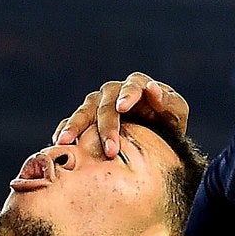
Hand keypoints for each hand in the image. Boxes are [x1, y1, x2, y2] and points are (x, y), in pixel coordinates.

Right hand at [51, 72, 189, 158]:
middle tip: (111, 150)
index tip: (123, 108)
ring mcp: (96, 104)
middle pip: (105, 103)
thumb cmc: (168, 123)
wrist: (153, 138)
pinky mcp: (85, 119)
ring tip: (65, 142)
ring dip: (75, 126)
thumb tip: (152, 88)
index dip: (127, 95)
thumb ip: (169, 102)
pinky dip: (64, 130)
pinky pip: (71, 122)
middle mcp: (113, 92)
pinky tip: (58, 144)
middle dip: (107, 126)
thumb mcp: (176, 114)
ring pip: (84, 111)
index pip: (132, 85)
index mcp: (137, 85)